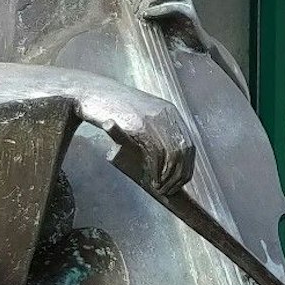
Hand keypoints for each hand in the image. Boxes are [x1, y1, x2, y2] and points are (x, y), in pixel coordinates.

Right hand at [78, 86, 194, 195]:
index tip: (179, 183)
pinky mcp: (141, 124)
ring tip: (160, 187)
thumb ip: (155, 131)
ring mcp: (155, 118)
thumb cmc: (115, 110)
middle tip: (169, 190)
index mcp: (170, 112)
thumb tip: (168, 161)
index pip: (189, 145)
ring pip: (173, 154)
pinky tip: (153, 179)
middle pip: (184, 151)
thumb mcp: (142, 117)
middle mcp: (167, 114)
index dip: (187, 167)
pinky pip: (157, 152)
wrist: (94, 95)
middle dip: (179, 175)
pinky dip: (157, 170)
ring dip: (168, 176)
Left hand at [136, 0, 207, 51]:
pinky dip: (158, 9)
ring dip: (148, 1)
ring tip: (140, 13)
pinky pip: (173, 5)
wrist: (186, 40)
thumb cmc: (168, 26)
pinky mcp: (189, 10)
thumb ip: (142, 1)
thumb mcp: (151, 10)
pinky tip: (148, 15)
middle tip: (133, 8)